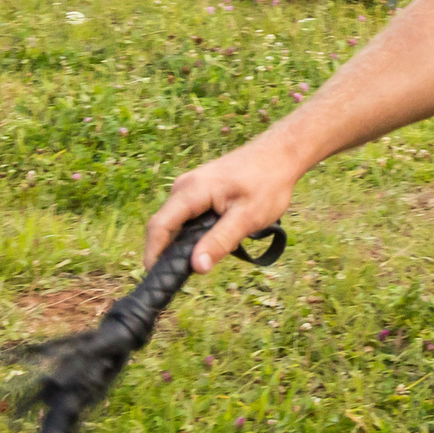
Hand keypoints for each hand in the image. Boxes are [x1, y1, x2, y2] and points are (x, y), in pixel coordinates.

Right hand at [146, 137, 305, 275]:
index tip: (156, 278)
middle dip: (172, 251)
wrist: (280, 154)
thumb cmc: (267, 183)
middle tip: (192, 273)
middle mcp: (184, 186)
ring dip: (189, 241)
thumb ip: (220, 241)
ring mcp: (190, 186)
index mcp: (191, 191)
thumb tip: (197, 267)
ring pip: (179, 221)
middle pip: (166, 225)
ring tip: (217, 250)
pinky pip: (189, 214)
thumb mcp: (247, 217)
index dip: (153, 253)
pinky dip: (198, 230)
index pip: (159, 225)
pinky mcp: (199, 189)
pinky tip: (221, 234)